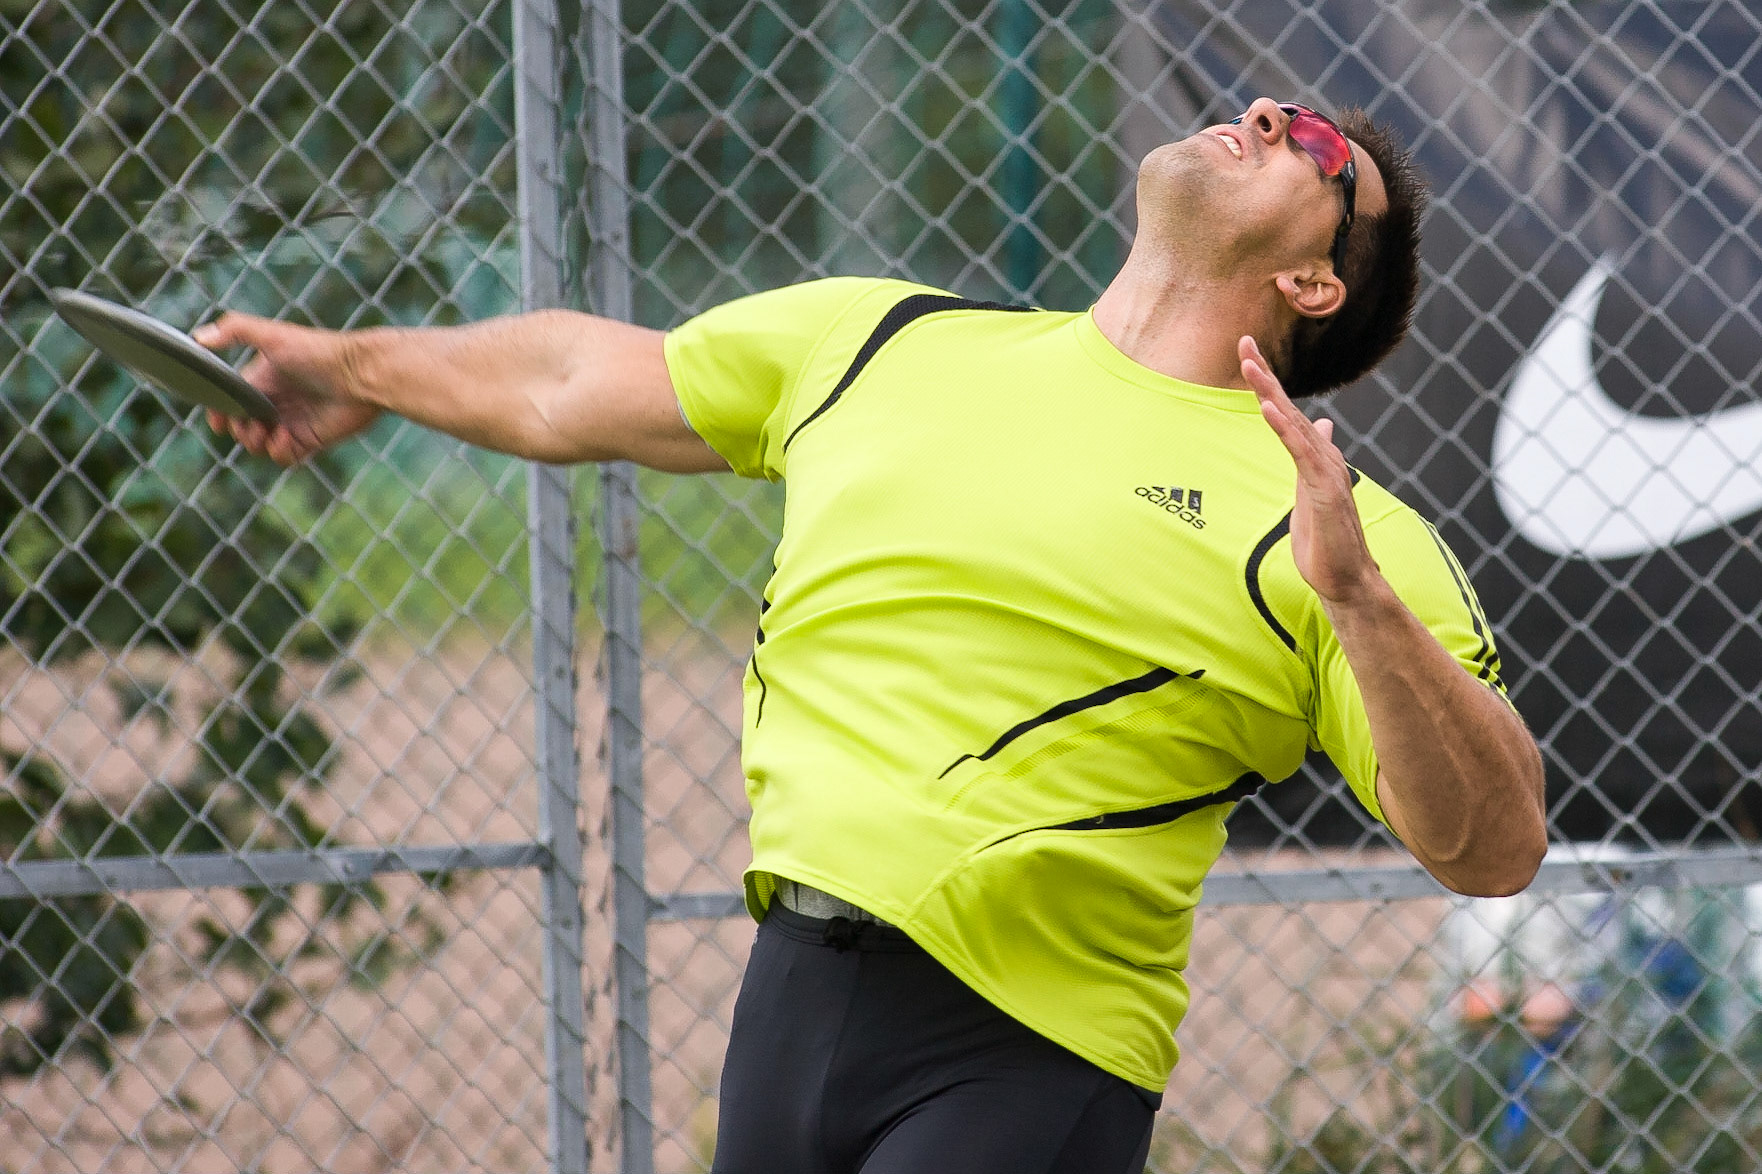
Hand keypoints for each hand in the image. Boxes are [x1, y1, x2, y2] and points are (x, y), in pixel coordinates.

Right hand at [192, 313, 380, 464]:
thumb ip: (236, 330)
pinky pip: (285, 456)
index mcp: (264, 378)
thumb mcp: (273, 335)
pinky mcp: (311, 440)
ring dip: (255, 443)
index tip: (217, 420)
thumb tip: (199, 338)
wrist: (361, 374)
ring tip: (264, 432)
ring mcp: (293, 422)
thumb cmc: (318, 351)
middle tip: (247, 425)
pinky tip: (283, 438)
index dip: (220, 412)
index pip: (232, 400)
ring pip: (260, 444)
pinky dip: (278, 452)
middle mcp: (277, 401)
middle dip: (238, 429)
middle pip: (243, 426)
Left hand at [1238, 335, 1379, 606]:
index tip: (1246, 354)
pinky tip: (1268, 407)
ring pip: (1293, 423)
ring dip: (1270, 392)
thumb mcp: (1312, 491)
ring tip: (1250, 365)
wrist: (1348, 578)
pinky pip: (1300, 452)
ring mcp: (1325, 472)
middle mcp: (1321, 457)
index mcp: (1313, 457)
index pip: (1286, 412)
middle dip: (1264, 374)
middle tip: (1242, 341)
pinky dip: (1284, 428)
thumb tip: (1322, 427)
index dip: (1266, 382)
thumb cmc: (1328, 540)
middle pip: (1287, 407)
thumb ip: (1313, 459)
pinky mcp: (1324, 490)